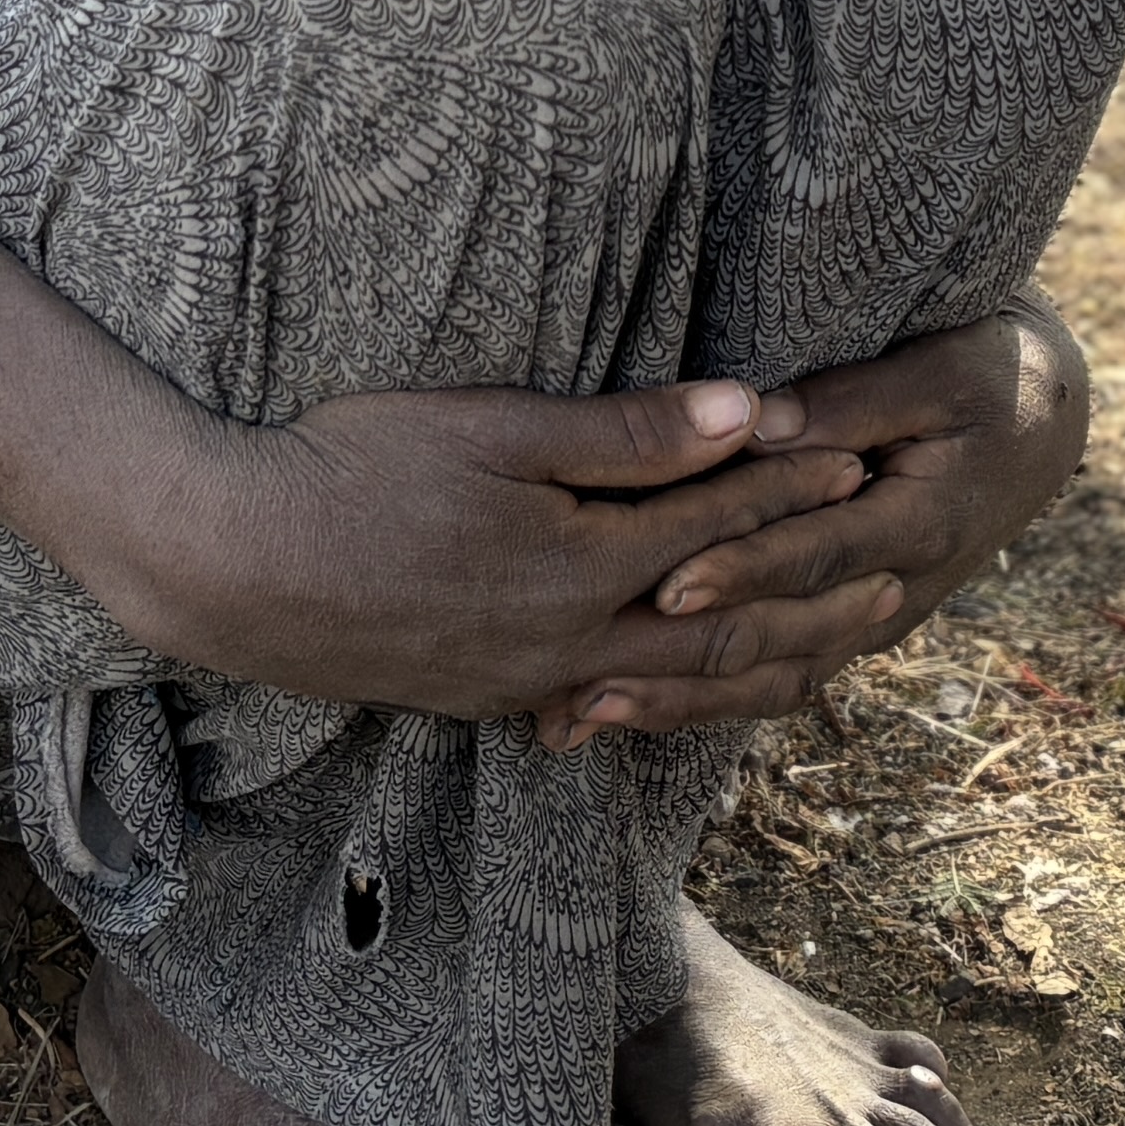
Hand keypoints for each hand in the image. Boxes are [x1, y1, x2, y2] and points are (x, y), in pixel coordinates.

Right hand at [105, 381, 869, 732]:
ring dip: (758, 672)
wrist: (231, 564)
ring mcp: (526, 682)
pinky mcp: (484, 700)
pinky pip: (609, 716)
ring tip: (825, 659)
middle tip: (893, 585)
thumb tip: (749, 409)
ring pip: (673, 693)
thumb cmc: (352, 469)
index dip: (796, 488)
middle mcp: (570, 641)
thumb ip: (625, 433)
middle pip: (724, 633)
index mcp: (582, 564)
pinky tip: (685, 701)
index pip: (721, 525)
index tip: (865, 455)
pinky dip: (672, 710)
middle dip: (811, 604)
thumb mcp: (492, 429)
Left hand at [563, 302, 1091, 747]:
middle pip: (783, 643)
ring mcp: (874, 620)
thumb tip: (758, 424)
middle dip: (684, 666)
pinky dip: (705, 699)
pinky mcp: (852, 626)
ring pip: (775, 681)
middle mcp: (897, 592)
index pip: (816, 558)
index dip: (741, 574)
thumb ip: (848, 400)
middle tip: (591, 680)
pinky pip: (779, 677)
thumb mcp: (938, 370)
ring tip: (585, 714)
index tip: (666, 587)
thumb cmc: (985, 375)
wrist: (1040, 423)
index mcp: (921, 526)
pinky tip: (630, 708)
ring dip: (682, 703)